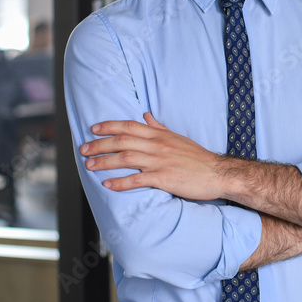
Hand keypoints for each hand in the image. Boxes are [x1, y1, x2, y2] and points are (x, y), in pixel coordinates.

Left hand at [80, 113, 224, 198]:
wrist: (218, 173)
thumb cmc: (198, 158)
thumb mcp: (178, 138)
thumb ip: (160, 128)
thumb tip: (146, 117)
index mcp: (160, 135)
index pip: (129, 126)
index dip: (109, 126)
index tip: (93, 129)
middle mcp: (158, 146)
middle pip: (122, 141)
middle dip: (99, 145)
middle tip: (83, 150)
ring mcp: (160, 162)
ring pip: (126, 158)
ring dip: (104, 162)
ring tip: (89, 166)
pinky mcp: (164, 178)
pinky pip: (137, 179)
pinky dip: (120, 182)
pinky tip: (108, 185)